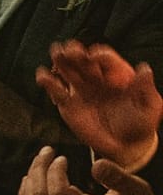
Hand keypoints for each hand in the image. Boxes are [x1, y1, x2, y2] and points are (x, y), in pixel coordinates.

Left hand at [19, 146, 162, 194]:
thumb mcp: (137, 191)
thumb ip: (118, 178)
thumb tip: (96, 164)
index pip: (59, 194)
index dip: (54, 172)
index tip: (62, 157)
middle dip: (38, 169)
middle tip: (47, 151)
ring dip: (30, 179)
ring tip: (39, 161)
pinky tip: (29, 180)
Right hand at [36, 41, 162, 170]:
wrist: (124, 145)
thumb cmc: (140, 123)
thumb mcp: (151, 105)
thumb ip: (146, 88)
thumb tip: (144, 69)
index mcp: (117, 75)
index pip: (106, 59)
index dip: (100, 56)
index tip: (95, 57)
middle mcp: (97, 78)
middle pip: (83, 60)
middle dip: (76, 53)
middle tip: (70, 50)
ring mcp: (81, 90)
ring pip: (68, 71)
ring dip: (61, 60)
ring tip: (56, 53)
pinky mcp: (68, 104)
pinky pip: (56, 91)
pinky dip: (48, 82)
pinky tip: (43, 76)